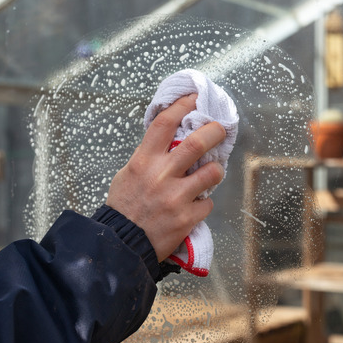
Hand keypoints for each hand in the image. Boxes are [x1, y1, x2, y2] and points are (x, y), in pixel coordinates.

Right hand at [106, 94, 225, 260]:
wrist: (121, 243)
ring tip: (213, 172)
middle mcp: (161, 175)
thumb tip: (170, 140)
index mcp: (144, 161)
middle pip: (197, 143)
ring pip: (212, 173)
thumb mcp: (129, 174)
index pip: (165, 124)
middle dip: (214, 131)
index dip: (182, 106)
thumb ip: (149, 157)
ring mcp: (175, 197)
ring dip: (216, 170)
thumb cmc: (125, 207)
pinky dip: (204, 203)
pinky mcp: (187, 218)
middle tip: (221, 129)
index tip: (194, 99)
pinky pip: (207, 203)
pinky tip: (195, 206)